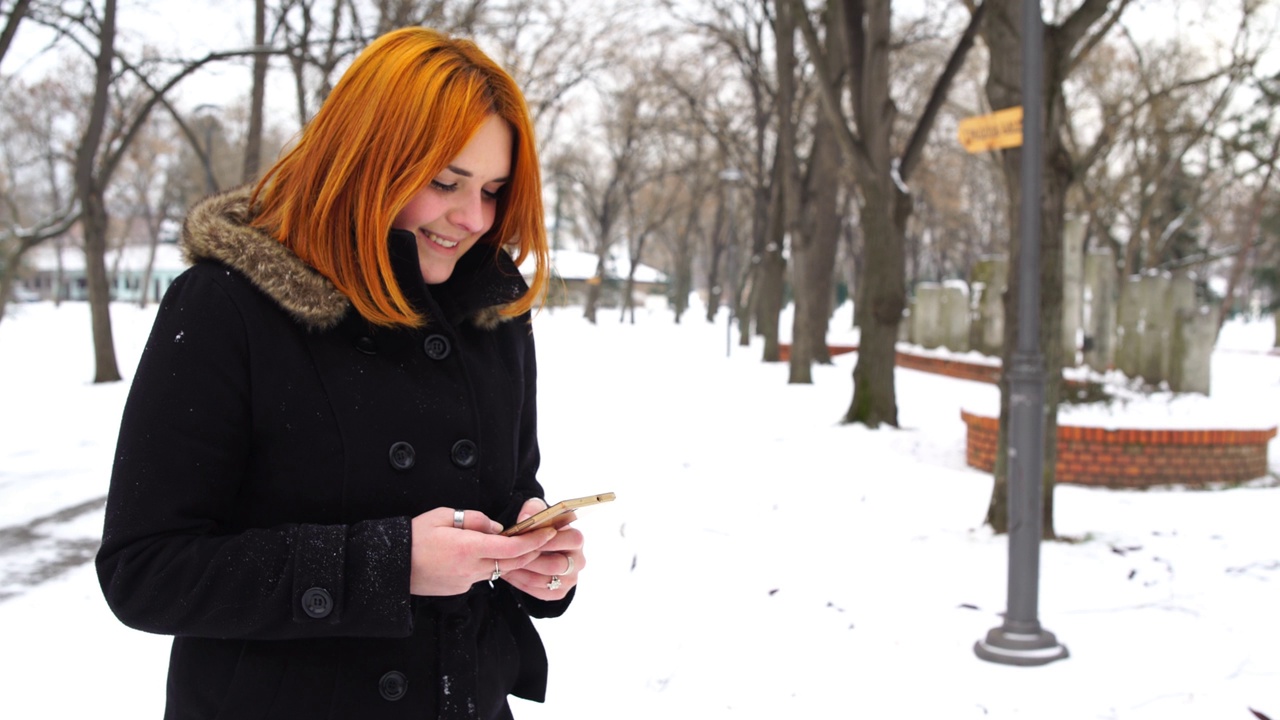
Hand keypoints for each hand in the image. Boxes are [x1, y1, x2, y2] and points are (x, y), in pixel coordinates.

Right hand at [409, 507, 555, 595]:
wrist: (391, 568)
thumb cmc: (413, 537)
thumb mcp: (442, 516)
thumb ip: (474, 520)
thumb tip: (497, 527)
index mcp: (468, 548)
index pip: (511, 546)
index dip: (534, 540)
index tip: (549, 532)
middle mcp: (471, 568)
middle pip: (512, 562)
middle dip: (532, 551)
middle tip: (546, 539)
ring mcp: (466, 581)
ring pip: (499, 570)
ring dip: (513, 559)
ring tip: (520, 544)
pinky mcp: (460, 588)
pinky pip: (483, 576)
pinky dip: (492, 565)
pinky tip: (487, 554)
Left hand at [499, 498, 585, 600]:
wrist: (543, 548)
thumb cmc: (542, 528)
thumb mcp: (539, 513)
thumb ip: (533, 509)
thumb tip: (524, 518)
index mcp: (576, 539)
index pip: (572, 540)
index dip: (548, 540)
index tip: (526, 538)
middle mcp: (578, 561)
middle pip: (555, 565)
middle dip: (529, 560)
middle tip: (509, 555)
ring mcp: (570, 579)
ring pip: (544, 580)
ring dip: (521, 573)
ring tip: (504, 564)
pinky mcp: (559, 592)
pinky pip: (539, 592)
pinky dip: (521, 583)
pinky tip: (509, 573)